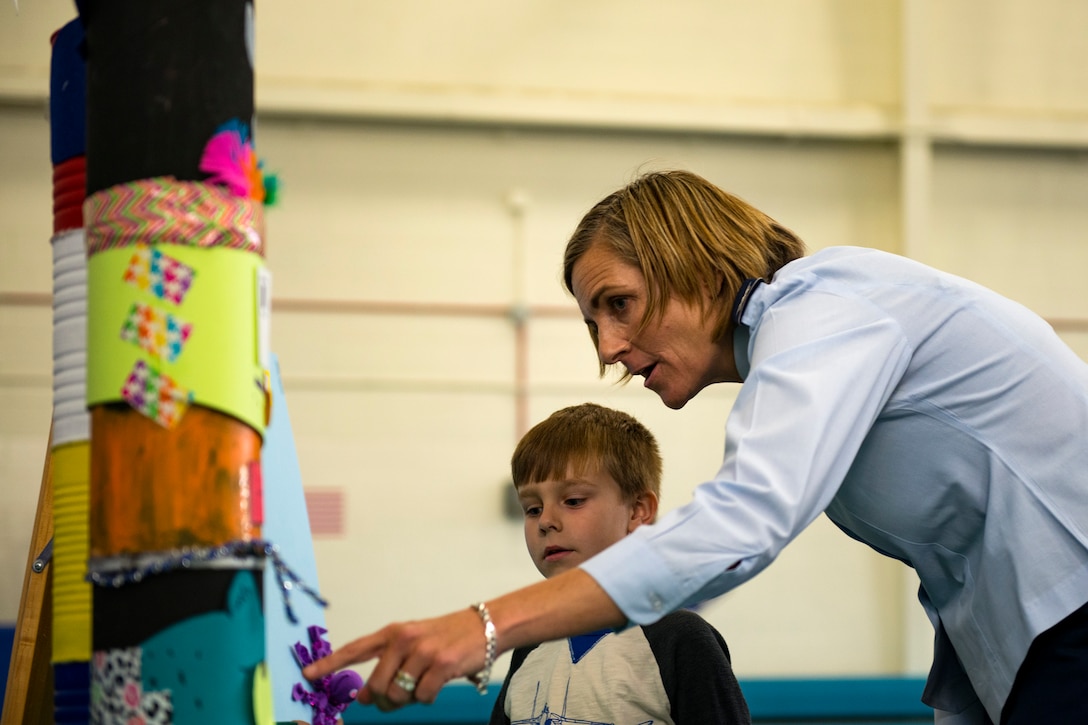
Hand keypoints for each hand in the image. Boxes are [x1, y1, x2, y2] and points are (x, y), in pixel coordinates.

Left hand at [301, 607, 486, 710]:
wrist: (485, 626)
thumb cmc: (446, 637)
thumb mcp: (414, 641)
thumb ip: (390, 663)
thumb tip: (369, 697)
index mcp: (393, 632)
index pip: (355, 649)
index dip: (329, 663)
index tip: (307, 675)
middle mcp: (403, 639)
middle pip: (376, 687)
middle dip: (384, 700)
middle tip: (396, 697)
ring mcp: (422, 652)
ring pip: (398, 695)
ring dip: (408, 700)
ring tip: (422, 684)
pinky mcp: (441, 665)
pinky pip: (422, 698)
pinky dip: (429, 698)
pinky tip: (438, 683)